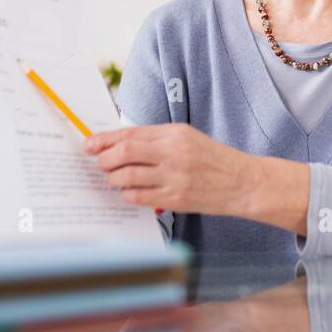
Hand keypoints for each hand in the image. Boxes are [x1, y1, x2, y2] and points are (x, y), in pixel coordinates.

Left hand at [83, 124, 252, 216]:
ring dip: (113, 178)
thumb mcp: (188, 139)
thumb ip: (157, 140)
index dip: (105, 139)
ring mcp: (175, 176)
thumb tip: (121, 144)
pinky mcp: (176, 198)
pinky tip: (128, 192)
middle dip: (104, 158)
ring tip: (112, 179)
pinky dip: (127, 194)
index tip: (89, 144)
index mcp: (174, 133)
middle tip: (99, 163)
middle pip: (124, 151)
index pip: (131, 133)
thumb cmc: (214, 160)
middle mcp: (173, 152)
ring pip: (127, 175)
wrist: (243, 182)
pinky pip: (139, 196)